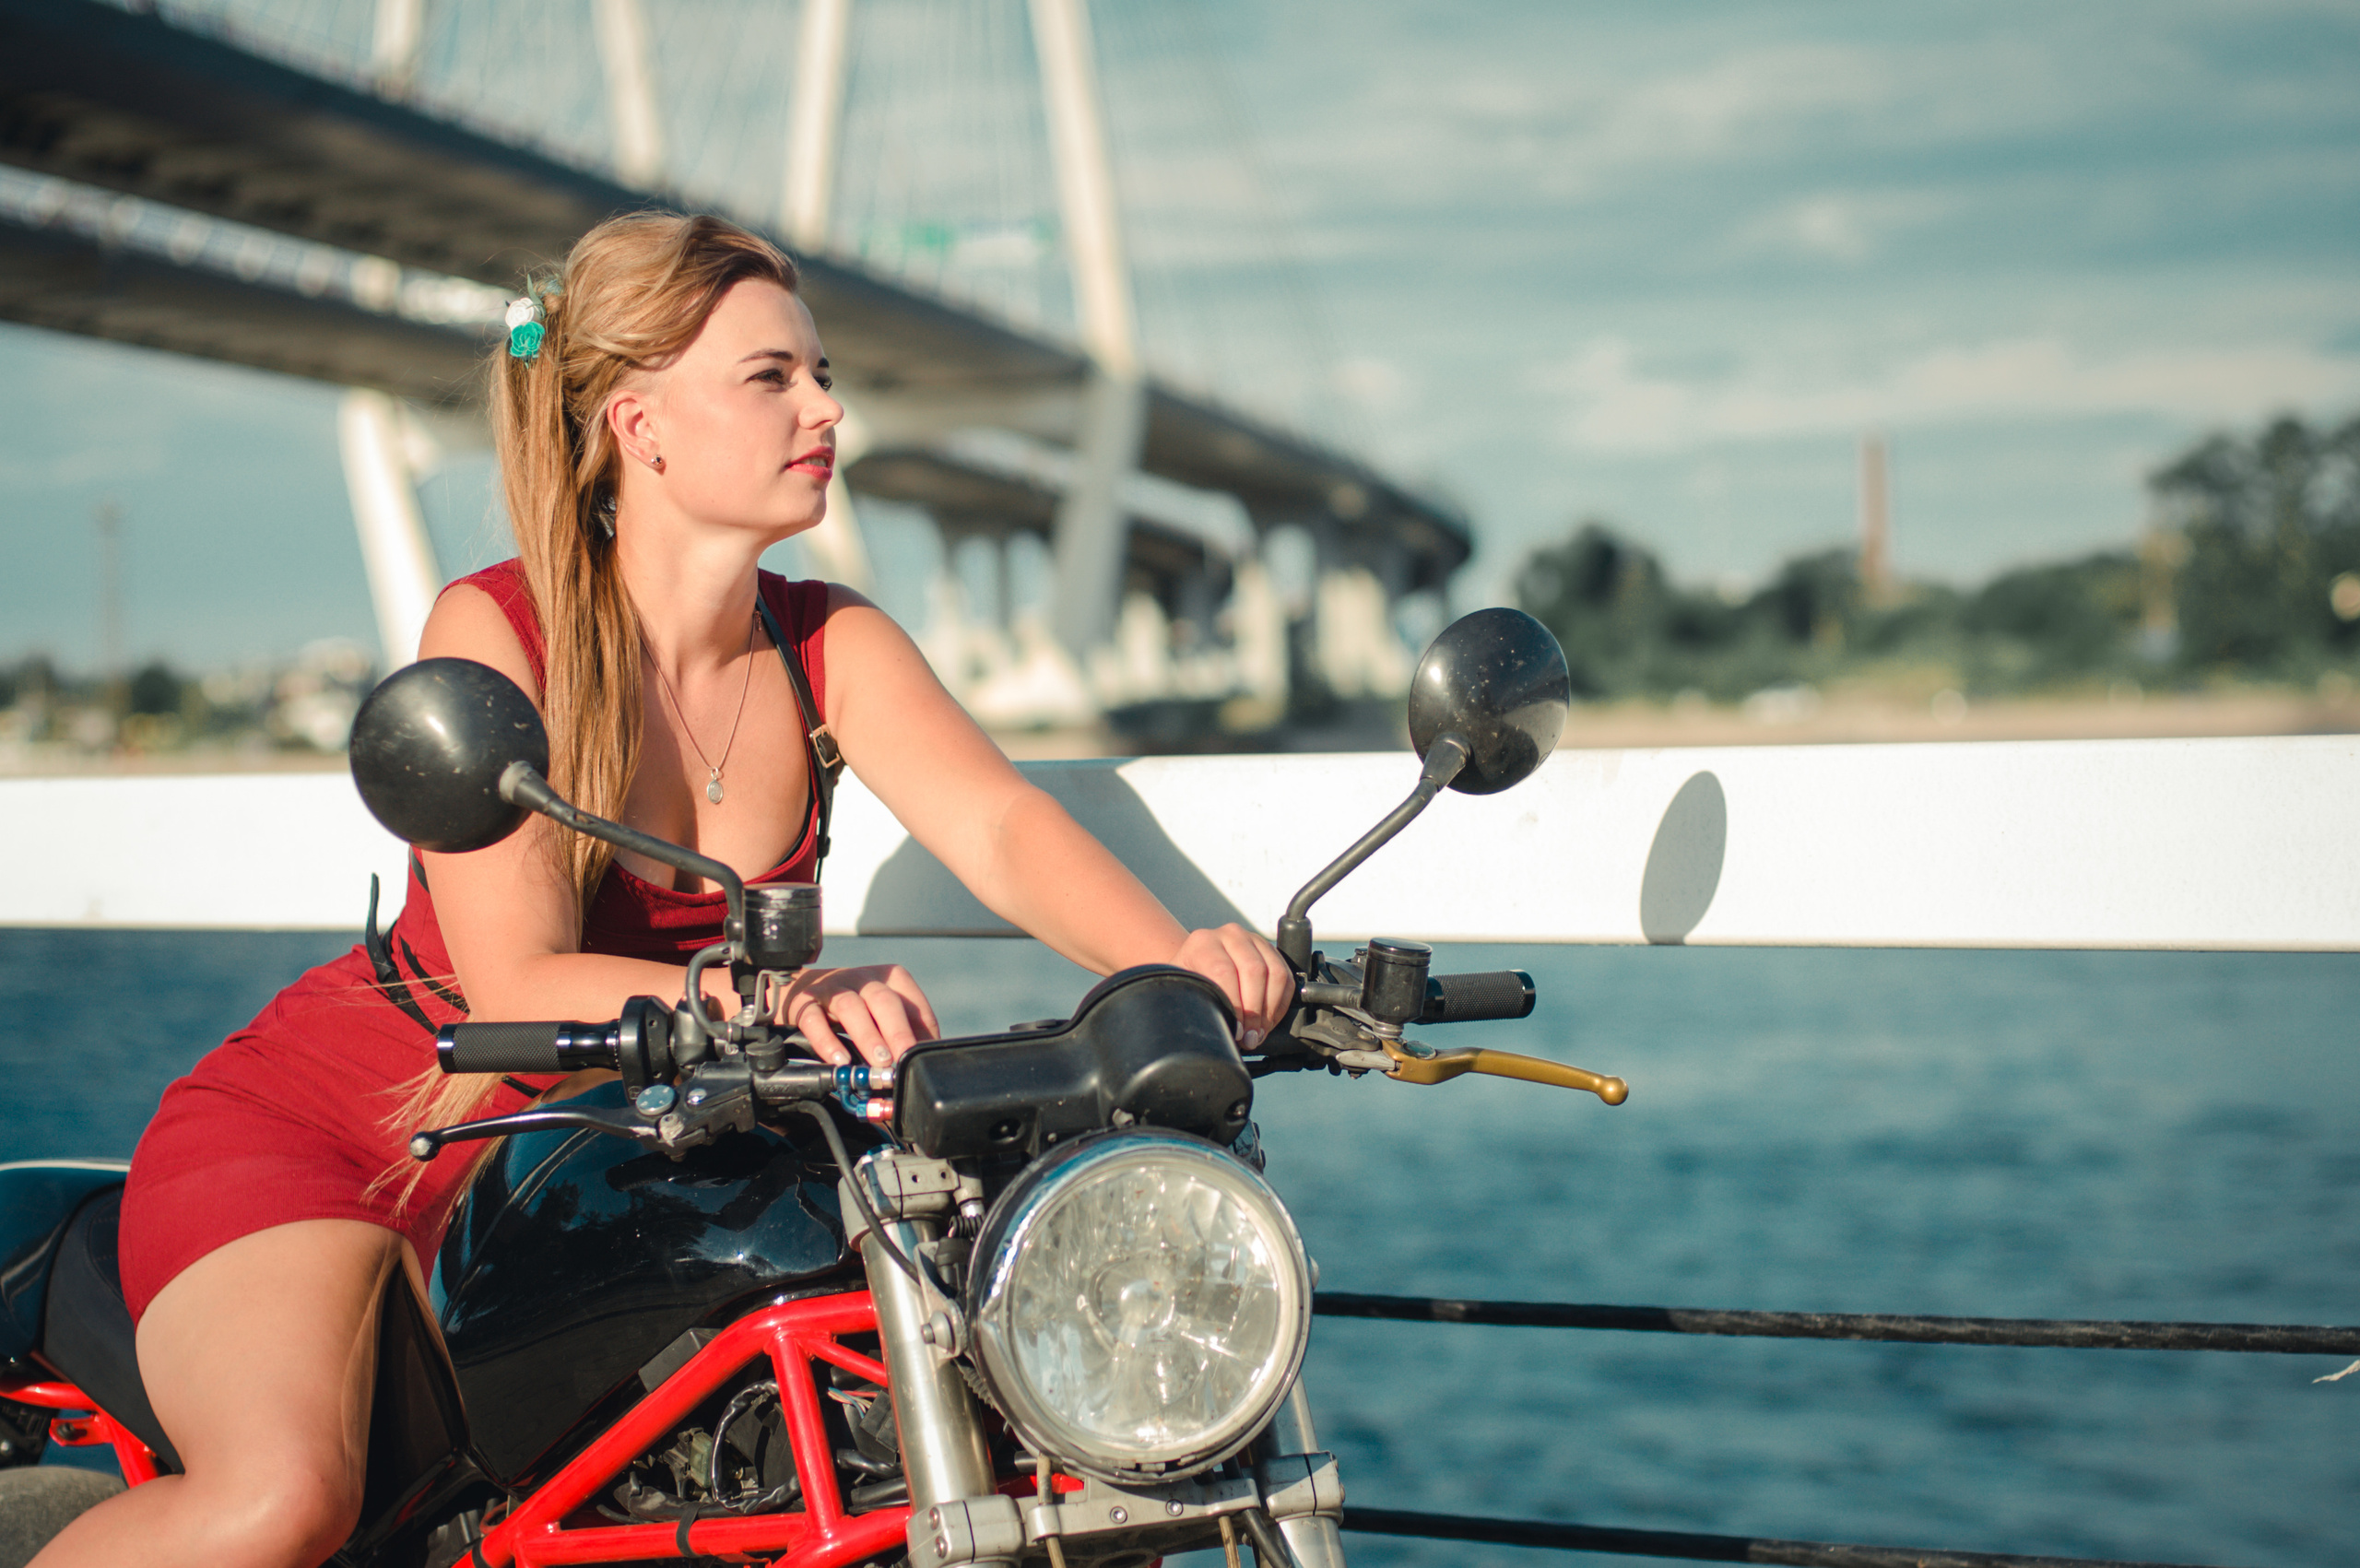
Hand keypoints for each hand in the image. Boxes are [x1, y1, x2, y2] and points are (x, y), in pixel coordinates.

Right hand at [777, 965, 940, 1068]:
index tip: (921, 1056)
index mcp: (889, 978)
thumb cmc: (856, 1007)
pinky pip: (814, 1020)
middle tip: (901, 1060)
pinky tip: (840, 1061)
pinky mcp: (804, 1002)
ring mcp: (832, 988)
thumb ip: (904, 1031)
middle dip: (896, 1032)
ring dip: (867, 1036)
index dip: (921, 1029)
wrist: (803, 989)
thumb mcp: (881, 1012)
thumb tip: (923, 1062)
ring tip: (878, 1062)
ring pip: (851, 1007)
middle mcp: (862, 978)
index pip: (912, 1001)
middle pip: (883, 1000)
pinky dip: (826, 1041)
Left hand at [1170, 924, 1294, 1048]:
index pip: (1223, 971)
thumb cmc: (1188, 983)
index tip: (1236, 1031)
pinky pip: (1286, 978)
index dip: (1234, 1005)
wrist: (1197, 966)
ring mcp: (1254, 940)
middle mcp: (1231, 935)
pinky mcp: (1271, 951)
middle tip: (1249, 1037)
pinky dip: (1281, 1004)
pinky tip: (1268, 1021)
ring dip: (1270, 1010)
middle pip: (1254, 971)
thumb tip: (1214, 1030)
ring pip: (1275, 973)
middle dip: (1254, 1011)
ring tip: (1259, 1032)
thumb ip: (1191, 1002)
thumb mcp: (1182, 989)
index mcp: (1204, 942)